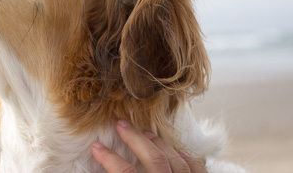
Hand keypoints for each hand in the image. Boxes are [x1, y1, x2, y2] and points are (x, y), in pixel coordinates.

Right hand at [91, 120, 207, 172]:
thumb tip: (100, 158)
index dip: (109, 159)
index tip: (96, 147)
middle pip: (156, 161)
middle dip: (136, 139)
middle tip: (120, 124)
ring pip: (177, 161)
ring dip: (159, 144)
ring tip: (144, 133)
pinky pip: (197, 169)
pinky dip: (185, 158)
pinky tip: (175, 151)